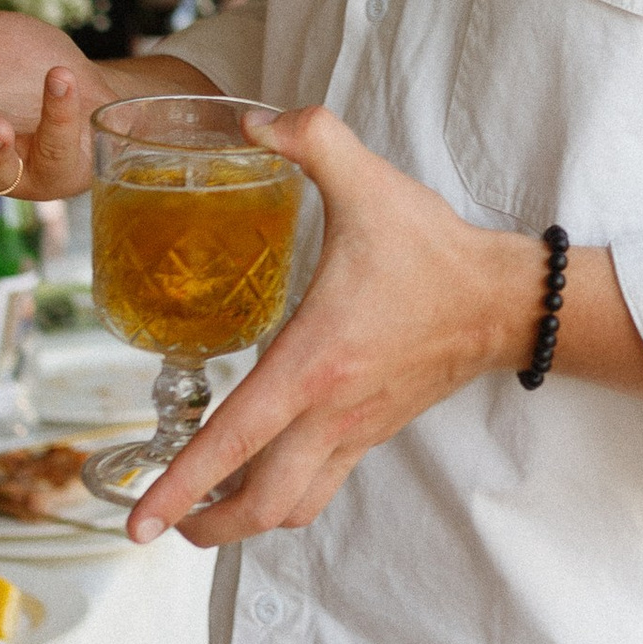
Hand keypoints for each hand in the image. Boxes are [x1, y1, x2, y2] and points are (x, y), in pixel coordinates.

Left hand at [135, 108, 537, 544]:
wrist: (502, 299)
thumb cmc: (433, 251)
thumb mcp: (369, 183)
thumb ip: (311, 139)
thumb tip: (252, 119)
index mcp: (313, 362)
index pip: (234, 440)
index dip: (180, 484)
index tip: (140, 523)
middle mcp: (329, 412)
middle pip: (260, 505)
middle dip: (205, 524)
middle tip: (162, 521)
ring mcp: (353, 431)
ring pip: (292, 509)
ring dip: (243, 523)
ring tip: (205, 512)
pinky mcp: (371, 434)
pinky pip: (320, 489)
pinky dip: (283, 499)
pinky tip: (261, 476)